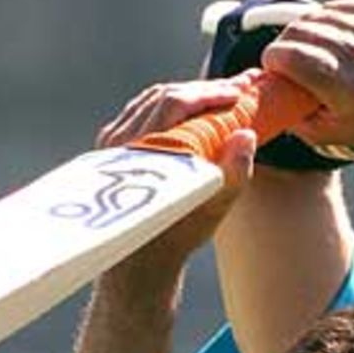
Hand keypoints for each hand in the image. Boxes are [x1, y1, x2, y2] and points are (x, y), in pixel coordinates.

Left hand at [94, 80, 257, 284]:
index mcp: (143, 153)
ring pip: (151, 101)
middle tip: (234, 90)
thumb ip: (233, 175)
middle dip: (202, 90)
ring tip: (217, 97)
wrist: (138, 262)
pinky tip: (191, 110)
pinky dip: (168, 105)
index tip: (239, 92)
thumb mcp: (211, 212)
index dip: (210, 92)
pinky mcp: (107, 148)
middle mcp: (120, 143)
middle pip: (163, 97)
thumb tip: (245, 136)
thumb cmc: (177, 238)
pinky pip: (140, 111)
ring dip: (186, 94)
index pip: (176, 103)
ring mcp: (110, 144)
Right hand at [260, 0, 353, 160]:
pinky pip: (341, 7)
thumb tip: (263, 91)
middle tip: (282, 57)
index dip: (275, 58)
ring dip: (304, 30)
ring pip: (321, 16)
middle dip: (285, 42)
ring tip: (302, 47)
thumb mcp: (331, 136)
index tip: (271, 65)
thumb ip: (294, 116)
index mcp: (351, 91)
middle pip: (305, 32)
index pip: (296, 57)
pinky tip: (324, 34)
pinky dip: (326, 19)